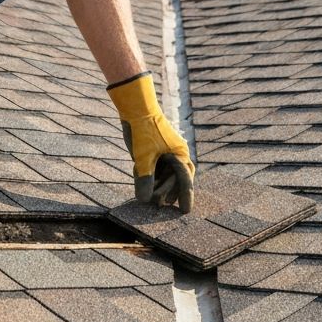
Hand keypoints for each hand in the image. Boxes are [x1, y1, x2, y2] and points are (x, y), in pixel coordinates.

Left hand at [108, 72, 194, 212]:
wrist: (136, 109)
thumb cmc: (144, 131)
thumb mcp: (143, 158)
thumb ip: (145, 180)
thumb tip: (144, 200)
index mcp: (180, 155)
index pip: (185, 180)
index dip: (185, 197)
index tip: (186, 212)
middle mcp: (176, 155)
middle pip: (177, 180)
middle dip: (169, 192)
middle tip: (162, 206)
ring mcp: (166, 153)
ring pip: (165, 175)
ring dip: (157, 185)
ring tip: (149, 195)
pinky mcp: (155, 152)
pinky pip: (156, 169)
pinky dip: (149, 175)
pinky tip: (139, 177)